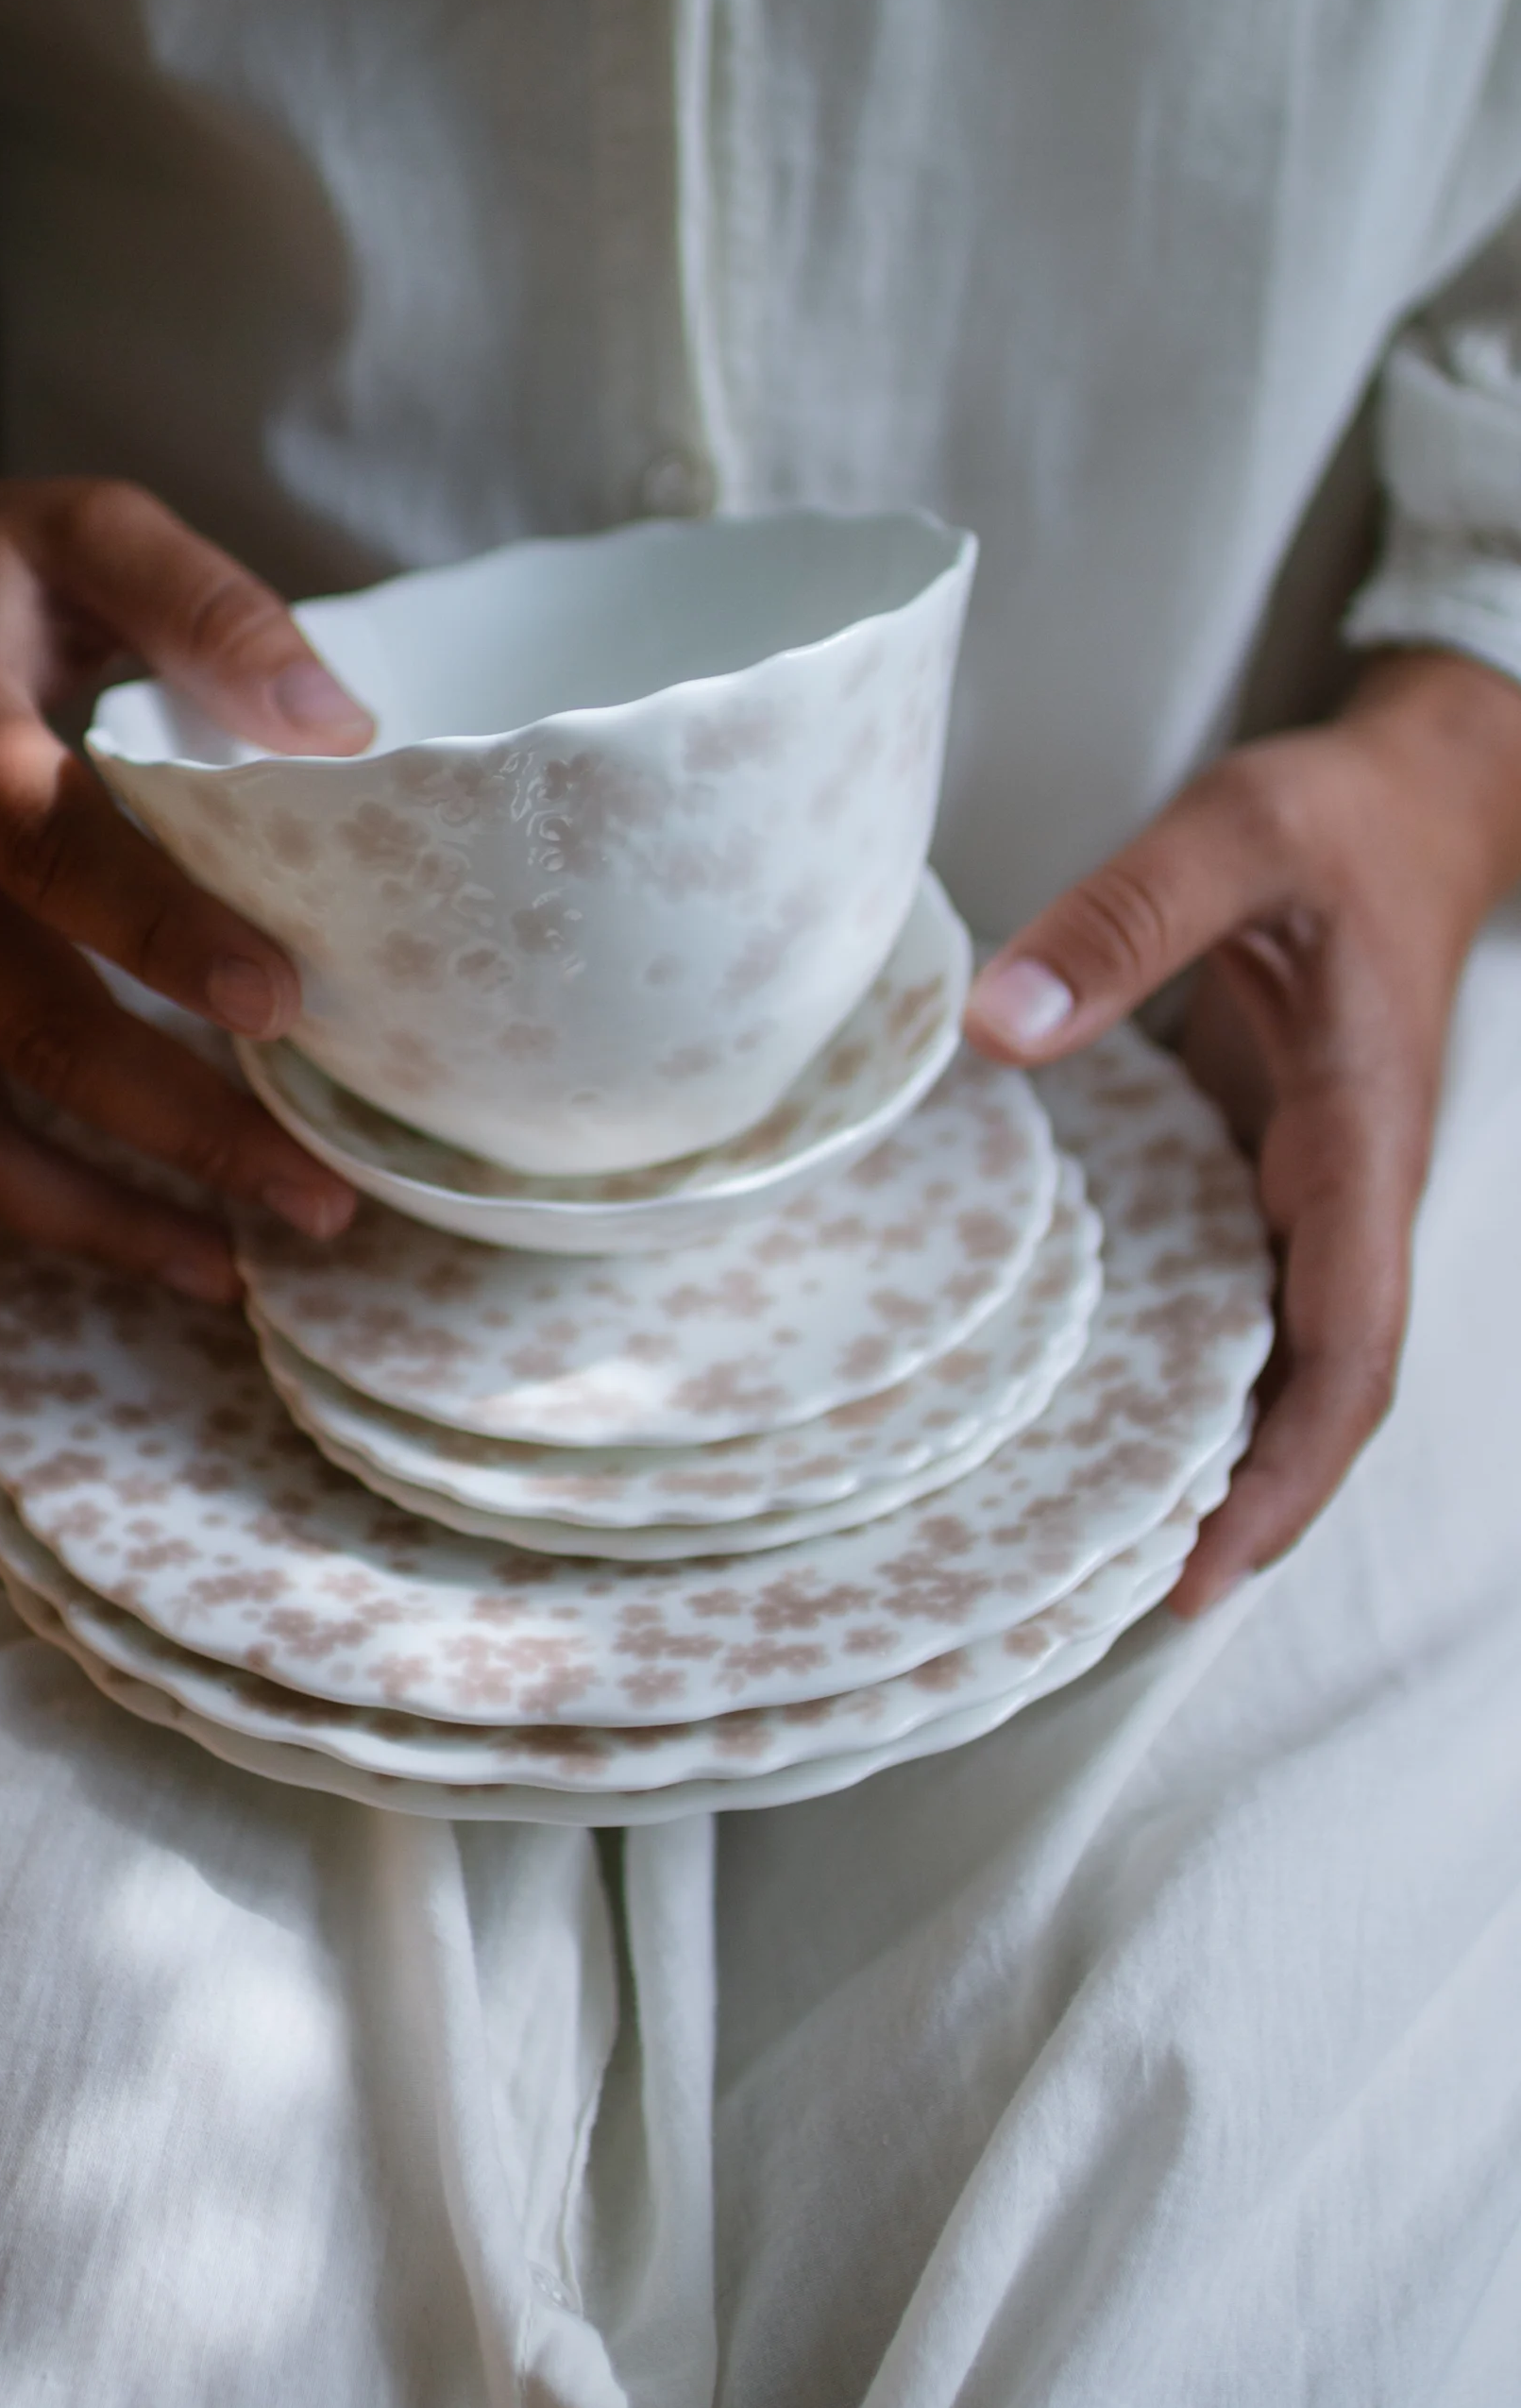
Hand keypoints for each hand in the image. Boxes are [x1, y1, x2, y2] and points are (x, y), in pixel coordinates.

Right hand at [0, 371, 373, 1407]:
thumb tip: (345, 729)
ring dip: (82, 1219)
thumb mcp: (85, 529)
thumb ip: (211, 607)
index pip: (53, 851)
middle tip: (320, 1195)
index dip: (162, 934)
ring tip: (225, 1277)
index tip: (285, 1008)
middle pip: (23, 1026)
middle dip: (178, 1128)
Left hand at [964, 649, 1520, 1614]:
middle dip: (1245, 1508)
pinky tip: (1095, 1403)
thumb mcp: (1231, 837)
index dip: (1289, 1473)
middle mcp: (1346, 1192)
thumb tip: (997, 1033)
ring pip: (1281, 1359)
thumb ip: (1121, 925)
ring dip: (1214, 1452)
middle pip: (1318, 1394)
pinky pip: (1241, 1296)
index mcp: (1358, 1142)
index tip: (1206, 1569)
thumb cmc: (1334, 821)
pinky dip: (1188, 1366)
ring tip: (1091, 1543)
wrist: (1410, 802)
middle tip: (1121, 1606)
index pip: (1350, 1348)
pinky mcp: (1271, 1168)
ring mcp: (1312, 1189)